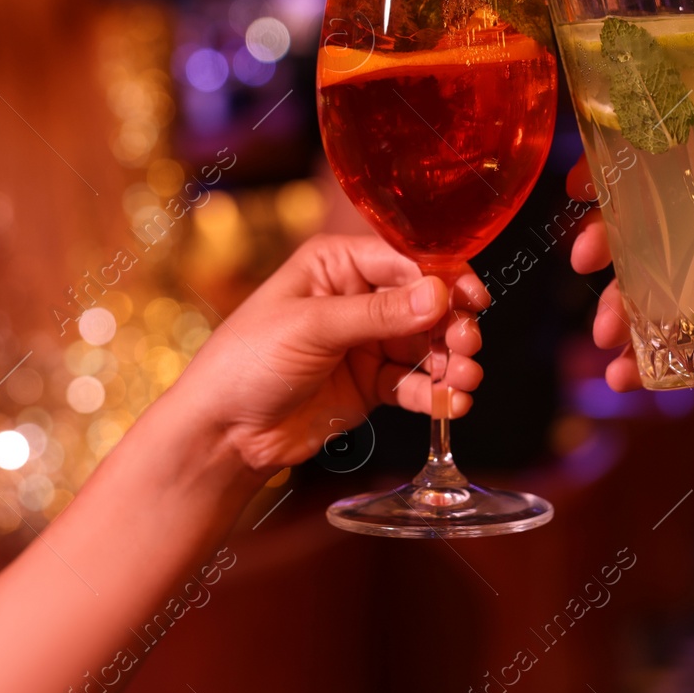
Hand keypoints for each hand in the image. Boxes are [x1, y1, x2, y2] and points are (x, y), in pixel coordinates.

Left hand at [169, 234, 487, 471]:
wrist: (222, 433)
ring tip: (465, 379)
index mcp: (336, 264)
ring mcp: (366, 342)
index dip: (443, 278)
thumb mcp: (312, 327)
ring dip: (452, 360)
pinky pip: (415, 383)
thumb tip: (438, 295)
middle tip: (466, 344)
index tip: (471, 299)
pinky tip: (451, 404)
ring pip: (427, 344)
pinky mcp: (371, 384)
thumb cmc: (246, 362)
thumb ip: (378, 313)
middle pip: (425, 303)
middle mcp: (357, 297)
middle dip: (452, 323)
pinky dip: (437, 393)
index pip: (404, 260)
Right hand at [568, 116, 693, 401]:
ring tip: (608, 332)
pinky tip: (623, 374)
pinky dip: (636, 361)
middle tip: (584, 256)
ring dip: (613, 306)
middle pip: (640, 217)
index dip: (625, 154)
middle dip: (601, 236)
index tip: (586, 175)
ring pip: (641, 285)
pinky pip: (663, 344)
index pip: (677, 150)